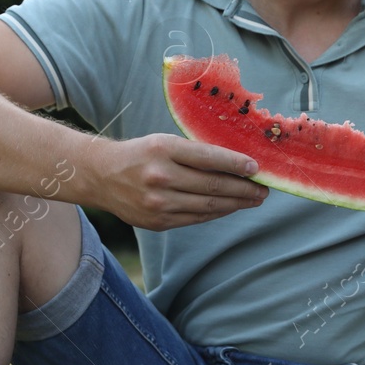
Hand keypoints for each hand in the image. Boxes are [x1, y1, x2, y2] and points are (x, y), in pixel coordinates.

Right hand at [95, 133, 266, 229]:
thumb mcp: (164, 142)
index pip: (208, 158)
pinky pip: (195, 218)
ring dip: (236, 204)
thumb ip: (195, 153)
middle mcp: (160, 176)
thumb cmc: (141, 154)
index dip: (236, 164)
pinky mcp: (157, 222)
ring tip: (254, 200)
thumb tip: (237, 163)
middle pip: (212, 186)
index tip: (256, 168)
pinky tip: (230, 207)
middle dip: (243, 189)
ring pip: (207, 206)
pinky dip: (216, 213)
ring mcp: (158, 202)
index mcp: (163, 149)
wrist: (101, 176)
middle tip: (263, 189)